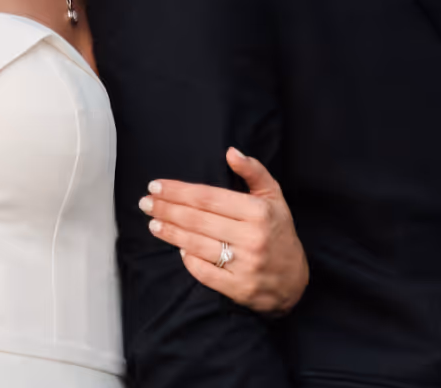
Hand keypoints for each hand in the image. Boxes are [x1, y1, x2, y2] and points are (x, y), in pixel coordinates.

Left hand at [138, 147, 308, 314]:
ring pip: (196, 245)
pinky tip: (177, 248)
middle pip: (197, 219)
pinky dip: (188, 259)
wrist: (295, 281)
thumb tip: (231, 152)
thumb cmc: (279, 232)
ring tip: (153, 222)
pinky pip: (204, 272)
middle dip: (167, 209)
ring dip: (170, 232)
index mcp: (258, 212)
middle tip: (145, 202)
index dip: (178, 191)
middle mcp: (251, 238)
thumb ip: (254, 171)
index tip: (157, 186)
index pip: (208, 197)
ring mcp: (245, 265)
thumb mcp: (273, 197)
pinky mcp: (239, 288)